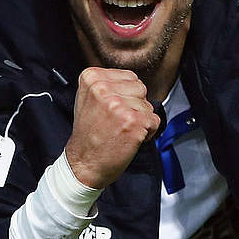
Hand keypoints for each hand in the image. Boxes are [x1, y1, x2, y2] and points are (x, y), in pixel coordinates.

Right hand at [65, 68, 159, 188]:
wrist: (84, 162)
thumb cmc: (88, 135)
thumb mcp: (88, 99)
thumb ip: (107, 84)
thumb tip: (131, 80)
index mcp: (92, 78)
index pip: (129, 76)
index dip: (126, 94)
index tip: (113, 108)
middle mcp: (103, 89)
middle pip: (140, 88)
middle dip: (135, 105)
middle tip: (118, 120)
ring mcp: (118, 105)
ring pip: (148, 105)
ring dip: (141, 119)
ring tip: (122, 129)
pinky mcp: (132, 121)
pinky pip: (154, 120)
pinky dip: (148, 131)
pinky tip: (130, 136)